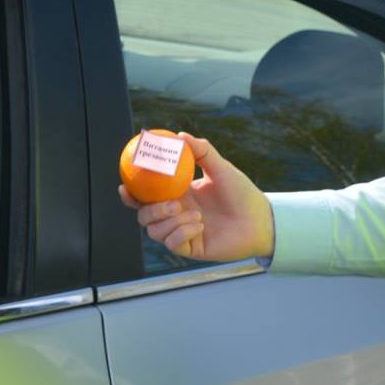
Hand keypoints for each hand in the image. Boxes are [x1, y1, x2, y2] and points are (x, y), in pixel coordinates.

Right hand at [118, 134, 274, 261]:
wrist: (260, 219)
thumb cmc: (241, 193)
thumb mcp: (221, 168)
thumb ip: (202, 151)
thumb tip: (179, 136)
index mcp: (178, 194)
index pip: (146, 195)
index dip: (131, 193)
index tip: (125, 185)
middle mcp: (176, 213)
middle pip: (144, 215)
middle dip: (150, 210)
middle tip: (173, 203)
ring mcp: (182, 232)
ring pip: (154, 231)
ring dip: (170, 222)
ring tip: (195, 214)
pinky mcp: (191, 248)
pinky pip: (172, 244)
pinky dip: (181, 233)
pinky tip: (200, 225)